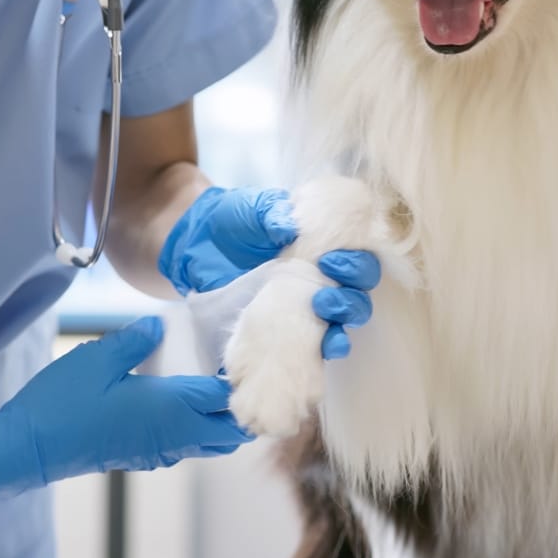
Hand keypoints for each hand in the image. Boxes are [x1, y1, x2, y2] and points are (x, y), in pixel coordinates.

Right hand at [0, 317, 250, 524]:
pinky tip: (186, 404)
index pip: (227, 400)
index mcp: (171, 408)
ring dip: (223, 421)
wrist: (28, 449)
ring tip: (218, 387)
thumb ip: (136, 341)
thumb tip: (160, 325)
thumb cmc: (61, 402)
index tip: (248, 358)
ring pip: (212, 444)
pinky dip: (201, 429)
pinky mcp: (144, 457)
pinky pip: (189, 447)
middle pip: (231, 433)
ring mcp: (160, 451)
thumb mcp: (98, 358)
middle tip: (239, 375)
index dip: (242, 381)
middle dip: (243, 409)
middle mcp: (174, 435)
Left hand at [158, 186, 380, 358]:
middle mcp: (323, 274)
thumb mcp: (251, 209)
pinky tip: (328, 348)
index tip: (331, 260)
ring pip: (346, 316)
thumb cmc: (233, 221)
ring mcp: (307, 303)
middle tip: (325, 290)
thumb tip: (290, 226)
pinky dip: (329, 346)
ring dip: (344, 318)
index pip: (359, 255)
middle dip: (352, 292)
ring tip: (324, 311)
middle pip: (358, 290)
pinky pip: (319, 342)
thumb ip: (271, 212)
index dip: (357, 261)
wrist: (197, 246)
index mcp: (323, 244)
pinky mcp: (289, 328)